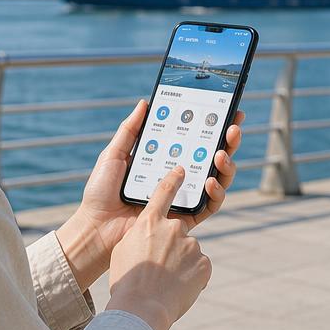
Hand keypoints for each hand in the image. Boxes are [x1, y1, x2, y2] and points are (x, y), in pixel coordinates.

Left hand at [58, 100, 243, 288]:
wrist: (96, 227)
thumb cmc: (101, 192)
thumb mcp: (114, 154)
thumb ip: (129, 130)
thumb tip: (145, 102)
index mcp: (164, 160)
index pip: (194, 139)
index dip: (212, 125)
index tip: (226, 109)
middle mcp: (178, 177)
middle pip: (212, 157)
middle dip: (228, 141)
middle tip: (233, 127)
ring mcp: (184, 197)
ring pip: (217, 179)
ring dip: (227, 164)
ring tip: (222, 152)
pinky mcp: (185, 218)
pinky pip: (210, 205)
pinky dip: (216, 192)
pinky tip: (210, 179)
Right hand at [104, 166, 212, 329]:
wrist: (141, 308)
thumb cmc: (126, 281)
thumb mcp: (123, 251)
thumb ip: (139, 236)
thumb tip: (148, 235)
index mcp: (150, 222)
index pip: (164, 192)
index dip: (173, 180)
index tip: (181, 170)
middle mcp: (173, 228)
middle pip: (177, 231)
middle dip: (172, 247)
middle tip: (160, 269)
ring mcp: (191, 245)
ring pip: (189, 252)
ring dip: (181, 265)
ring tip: (166, 284)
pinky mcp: (204, 263)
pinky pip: (199, 268)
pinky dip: (191, 278)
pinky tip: (178, 290)